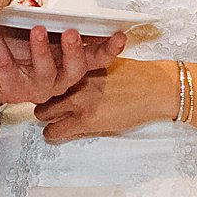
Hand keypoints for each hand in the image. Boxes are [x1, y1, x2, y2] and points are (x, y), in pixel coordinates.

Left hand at [0, 25, 125, 106]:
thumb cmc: (14, 47)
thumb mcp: (38, 31)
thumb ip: (53, 20)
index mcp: (68, 64)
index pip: (96, 59)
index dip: (110, 49)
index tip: (119, 35)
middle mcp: (57, 79)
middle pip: (75, 70)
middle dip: (75, 51)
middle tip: (71, 32)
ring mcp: (35, 87)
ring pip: (45, 73)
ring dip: (41, 50)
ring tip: (37, 30)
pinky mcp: (11, 90)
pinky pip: (7, 68)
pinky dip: (0, 49)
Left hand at [35, 58, 175, 143]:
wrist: (155, 88)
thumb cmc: (137, 75)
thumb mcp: (106, 63)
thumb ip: (86, 68)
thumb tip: (74, 72)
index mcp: (80, 62)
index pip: (48, 68)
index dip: (45, 78)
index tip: (44, 83)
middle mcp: (75, 79)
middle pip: (41, 89)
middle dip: (43, 97)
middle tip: (47, 104)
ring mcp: (78, 100)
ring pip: (43, 112)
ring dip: (46, 117)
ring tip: (50, 119)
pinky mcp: (86, 120)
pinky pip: (55, 131)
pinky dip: (52, 134)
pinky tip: (53, 133)